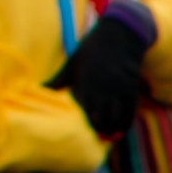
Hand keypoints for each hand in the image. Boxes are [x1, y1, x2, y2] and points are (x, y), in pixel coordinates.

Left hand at [50, 0, 155, 140]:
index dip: (78, 124)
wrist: (122, 35)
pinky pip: (129, 114)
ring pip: (115, 120)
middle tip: (90, 136)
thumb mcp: (73, 62)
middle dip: (94, 130)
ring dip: (109, 130)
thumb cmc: (92, 48)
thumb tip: (40, 90)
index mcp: (84, 82)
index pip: (80, 111)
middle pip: (98, 119)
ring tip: (104, 136)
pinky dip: (124, 125)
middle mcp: (102, 89)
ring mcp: (118, 91)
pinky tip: (119, 131)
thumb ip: (59, 79)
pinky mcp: (131, 91)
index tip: (74, 132)